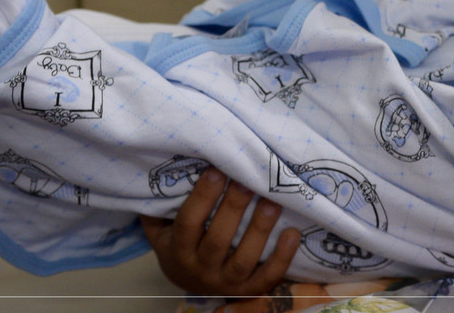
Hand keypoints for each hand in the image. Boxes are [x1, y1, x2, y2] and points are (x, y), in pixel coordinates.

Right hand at [139, 168, 299, 295]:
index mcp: (179, 251)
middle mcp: (201, 269)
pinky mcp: (249, 290)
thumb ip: (160, 204)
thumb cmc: (179, 244)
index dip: (202, 197)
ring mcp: (226, 281)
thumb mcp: (161, 229)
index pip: (188, 224)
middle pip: (218, 240)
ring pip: (243, 260)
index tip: (217, 169)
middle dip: (233, 208)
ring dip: (259, 230)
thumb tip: (163, 163)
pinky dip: (282, 258)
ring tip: (273, 201)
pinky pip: (267, 277)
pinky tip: (293, 233)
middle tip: (248, 179)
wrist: (191, 283)